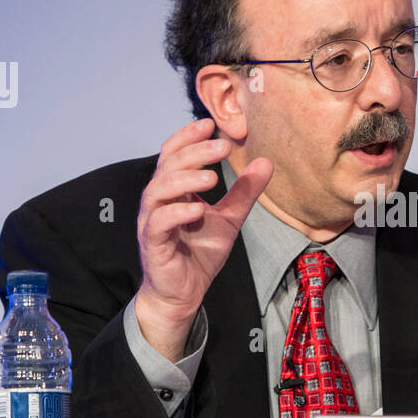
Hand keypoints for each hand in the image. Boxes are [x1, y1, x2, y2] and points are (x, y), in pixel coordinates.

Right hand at [135, 119, 271, 359]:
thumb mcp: (229, 219)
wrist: (184, 293)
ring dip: (184, 180)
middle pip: (168, 167)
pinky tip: (199, 209)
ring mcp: (152, 222)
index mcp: (173, 190)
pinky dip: (177, 213)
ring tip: (212, 178)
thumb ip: (244, 192)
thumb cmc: (199, 252)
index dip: (188, 137)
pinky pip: (159, 223)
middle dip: (194, 153)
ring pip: (158, 191)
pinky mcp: (153, 244)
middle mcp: (158, 201)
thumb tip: (265, 162)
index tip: (210, 124)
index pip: (173, 154)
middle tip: (222, 147)